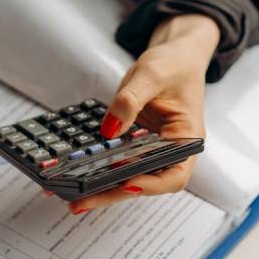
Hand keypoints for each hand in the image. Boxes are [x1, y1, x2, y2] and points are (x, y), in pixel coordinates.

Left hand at [68, 14, 219, 213]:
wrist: (175, 55)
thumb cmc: (174, 63)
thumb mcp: (151, 74)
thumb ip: (129, 101)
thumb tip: (109, 129)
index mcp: (187, 139)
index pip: (174, 175)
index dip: (150, 185)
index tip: (126, 184)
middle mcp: (171, 151)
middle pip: (145, 183)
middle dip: (113, 194)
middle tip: (80, 202)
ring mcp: (152, 150)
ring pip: (128, 176)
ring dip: (101, 188)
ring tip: (71, 197)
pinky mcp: (135, 144)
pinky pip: (118, 161)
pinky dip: (98, 169)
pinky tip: (75, 174)